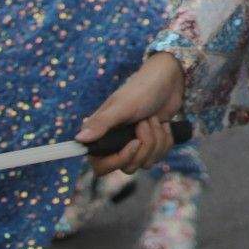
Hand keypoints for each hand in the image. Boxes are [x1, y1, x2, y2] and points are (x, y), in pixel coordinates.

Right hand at [76, 53, 185, 174]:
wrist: (168, 81)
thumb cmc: (142, 89)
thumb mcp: (123, 105)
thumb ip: (102, 123)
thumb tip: (79, 139)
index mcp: (101, 135)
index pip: (100, 166)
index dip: (118, 161)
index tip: (134, 142)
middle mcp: (115, 143)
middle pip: (128, 167)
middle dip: (144, 145)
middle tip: (145, 122)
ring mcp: (133, 145)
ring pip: (146, 162)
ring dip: (156, 139)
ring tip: (154, 119)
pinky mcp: (151, 145)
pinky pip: (159, 156)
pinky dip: (166, 139)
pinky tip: (164, 124)